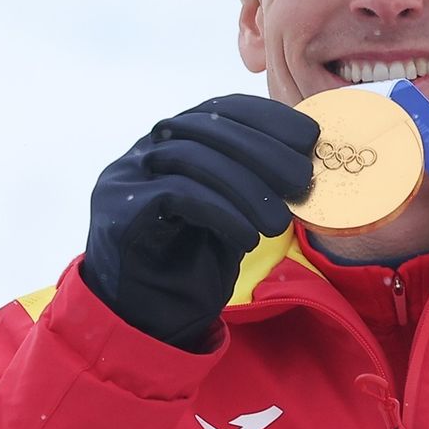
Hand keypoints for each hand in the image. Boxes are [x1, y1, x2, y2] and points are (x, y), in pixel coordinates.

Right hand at [82, 95, 317, 350]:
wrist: (147, 319)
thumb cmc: (194, 261)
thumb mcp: (235, 211)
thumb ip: (255, 179)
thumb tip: (306, 158)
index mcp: (176, 140)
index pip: (222, 109)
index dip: (268, 118)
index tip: (309, 137)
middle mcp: (147, 149)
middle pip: (209, 128)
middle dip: (264, 151)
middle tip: (302, 180)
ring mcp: (127, 175)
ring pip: (193, 159)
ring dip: (247, 188)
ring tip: (279, 223)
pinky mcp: (119, 208)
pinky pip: (175, 195)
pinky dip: (220, 213)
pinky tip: (247, 238)